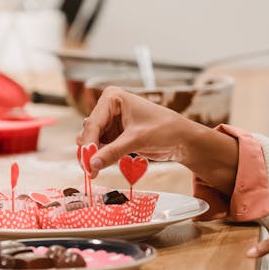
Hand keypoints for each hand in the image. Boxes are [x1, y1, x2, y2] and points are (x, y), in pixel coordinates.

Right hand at [76, 88, 237, 189]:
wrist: (182, 138)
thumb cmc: (165, 129)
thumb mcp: (137, 140)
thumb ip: (113, 152)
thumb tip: (92, 165)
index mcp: (113, 98)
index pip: (93, 123)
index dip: (88, 145)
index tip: (87, 163)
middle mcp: (108, 107)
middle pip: (89, 132)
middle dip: (89, 151)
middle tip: (90, 171)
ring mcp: (111, 121)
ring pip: (92, 141)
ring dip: (94, 156)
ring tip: (95, 171)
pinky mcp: (115, 135)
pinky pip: (101, 147)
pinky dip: (101, 157)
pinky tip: (102, 166)